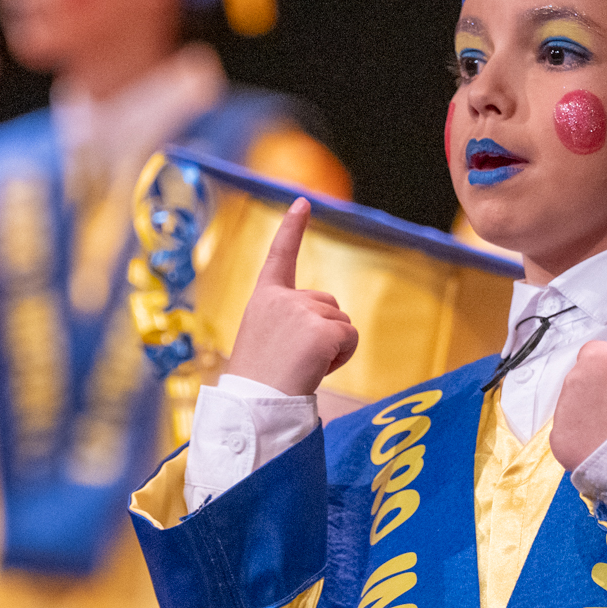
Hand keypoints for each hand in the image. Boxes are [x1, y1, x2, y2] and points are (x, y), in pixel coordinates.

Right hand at [224, 200, 358, 396]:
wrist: (255, 405)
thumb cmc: (259, 382)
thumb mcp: (265, 340)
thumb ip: (289, 322)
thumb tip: (330, 328)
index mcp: (264, 298)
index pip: (279, 256)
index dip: (292, 228)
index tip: (303, 201)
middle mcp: (282, 298)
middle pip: (329, 305)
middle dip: (324, 331)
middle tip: (296, 360)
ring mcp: (303, 311)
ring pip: (342, 323)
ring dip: (333, 346)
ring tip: (302, 366)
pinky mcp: (323, 330)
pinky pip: (351, 338)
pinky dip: (343, 356)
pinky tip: (318, 368)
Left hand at [551, 296, 606, 471]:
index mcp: (596, 355)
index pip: (596, 357)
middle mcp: (573, 379)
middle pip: (582, 381)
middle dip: (599, 394)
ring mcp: (563, 411)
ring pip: (573, 407)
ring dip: (589, 416)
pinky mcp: (559, 440)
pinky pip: (567, 435)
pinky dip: (581, 440)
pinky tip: (605, 445)